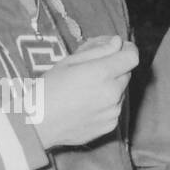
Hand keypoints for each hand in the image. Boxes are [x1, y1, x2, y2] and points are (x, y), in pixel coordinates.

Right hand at [34, 34, 138, 149]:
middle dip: (115, 68)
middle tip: (94, 70)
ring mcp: (113, 111)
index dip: (128, 49)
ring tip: (85, 91)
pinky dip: (106, 104)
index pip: (132, 57)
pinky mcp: (110, 126)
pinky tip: (86, 106)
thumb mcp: (68, 62)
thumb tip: (117, 43)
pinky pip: (115, 109)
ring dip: (111, 87)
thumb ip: (97, 50)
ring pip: (121, 92)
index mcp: (102, 73)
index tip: (120, 48)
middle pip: (127, 74)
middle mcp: (112, 93)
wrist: (38, 124)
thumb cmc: (48, 89)